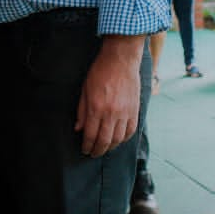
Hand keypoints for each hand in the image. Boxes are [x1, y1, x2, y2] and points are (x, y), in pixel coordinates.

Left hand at [75, 36, 141, 156]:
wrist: (121, 59)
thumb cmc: (100, 72)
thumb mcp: (85, 90)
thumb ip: (82, 112)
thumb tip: (79, 129)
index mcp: (96, 108)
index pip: (91, 135)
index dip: (87, 146)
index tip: (85, 150)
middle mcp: (111, 113)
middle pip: (105, 140)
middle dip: (98, 150)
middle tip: (93, 154)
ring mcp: (125, 112)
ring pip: (119, 139)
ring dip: (111, 147)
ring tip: (105, 149)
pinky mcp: (135, 109)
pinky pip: (131, 130)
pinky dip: (124, 138)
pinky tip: (119, 140)